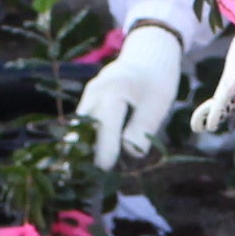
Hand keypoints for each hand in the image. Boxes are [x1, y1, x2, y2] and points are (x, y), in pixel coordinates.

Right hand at [76, 25, 184, 168]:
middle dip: (84, 151)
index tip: (104, 167)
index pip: (106, 122)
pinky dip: (83, 140)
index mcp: (115, 89)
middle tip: (83, 177)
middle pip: (85, 125)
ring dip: (80, 147)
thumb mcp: (157, 103)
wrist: (146, 58)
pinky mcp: (87, 102)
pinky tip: (82, 161)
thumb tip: (129, 153)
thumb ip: (143, 127)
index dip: (105, 147)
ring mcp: (88, 95)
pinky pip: (82, 123)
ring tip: (77, 174)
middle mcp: (95, 91)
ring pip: (80, 125)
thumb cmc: (157, 82)